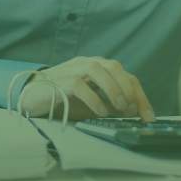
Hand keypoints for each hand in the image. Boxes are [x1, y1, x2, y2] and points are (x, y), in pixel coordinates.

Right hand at [17, 56, 154, 121]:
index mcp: (97, 67)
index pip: (125, 75)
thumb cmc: (64, 100)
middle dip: (128, 88)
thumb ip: (110, 105)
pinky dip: (93, 98)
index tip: (149, 116)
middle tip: (133, 109)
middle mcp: (86, 64)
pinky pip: (80, 85)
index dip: (139, 95)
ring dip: (113, 89)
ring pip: (98, 69)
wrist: (31, 97)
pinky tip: (100, 112)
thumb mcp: (92, 104)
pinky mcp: (59, 80)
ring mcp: (72, 69)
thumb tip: (132, 114)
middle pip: (114, 66)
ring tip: (119, 108)